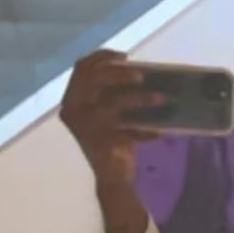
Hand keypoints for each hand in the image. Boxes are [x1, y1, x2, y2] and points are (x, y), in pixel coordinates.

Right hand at [58, 50, 158, 179]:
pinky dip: (144, 131)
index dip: (101, 57)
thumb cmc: (114, 140)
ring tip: (161, 99)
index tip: (124, 56)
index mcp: (72, 99)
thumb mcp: (110, 112)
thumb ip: (115, 93)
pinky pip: (127, 130)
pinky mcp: (99, 142)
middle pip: (93, 80)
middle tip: (143, 76)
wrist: (112, 176)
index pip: (81, 68)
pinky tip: (158, 133)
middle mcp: (72, 109)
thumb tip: (141, 72)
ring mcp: (84, 126)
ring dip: (139, 99)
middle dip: (119, 73)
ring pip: (113, 104)